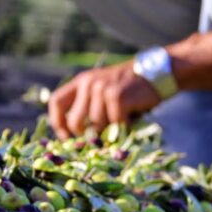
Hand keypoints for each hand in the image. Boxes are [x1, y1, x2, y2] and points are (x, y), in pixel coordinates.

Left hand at [47, 61, 161, 138]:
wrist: (155, 73)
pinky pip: (114, 123)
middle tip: (98, 138)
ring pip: (96, 125)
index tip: (67, 136)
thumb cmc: (130, 88)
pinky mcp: (117, 96)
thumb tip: (80, 137)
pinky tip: (130, 118)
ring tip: (121, 121)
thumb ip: (89, 106)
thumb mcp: (104, 90)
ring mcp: (102, 89)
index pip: (56, 102)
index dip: (58, 123)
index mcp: (81, 81)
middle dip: (85, 135)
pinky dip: (123, 126)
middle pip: (74, 121)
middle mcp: (88, 83)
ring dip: (109, 130)